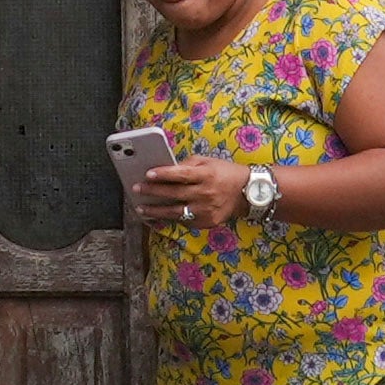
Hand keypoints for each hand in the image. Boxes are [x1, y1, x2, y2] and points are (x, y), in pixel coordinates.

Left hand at [143, 154, 262, 234]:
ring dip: (156, 210)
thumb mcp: (209, 162)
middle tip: (137, 189)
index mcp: (206, 175)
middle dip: (153, 191)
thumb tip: (167, 168)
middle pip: (174, 193)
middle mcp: (206, 193)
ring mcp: (206, 210)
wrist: (247, 193)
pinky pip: (184, 221)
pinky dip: (170, 218)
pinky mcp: (207, 222)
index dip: (163, 174)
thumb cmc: (225, 173)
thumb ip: (188, 164)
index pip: (181, 174)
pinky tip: (158, 216)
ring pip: (176, 212)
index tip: (148, 174)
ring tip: (141, 208)